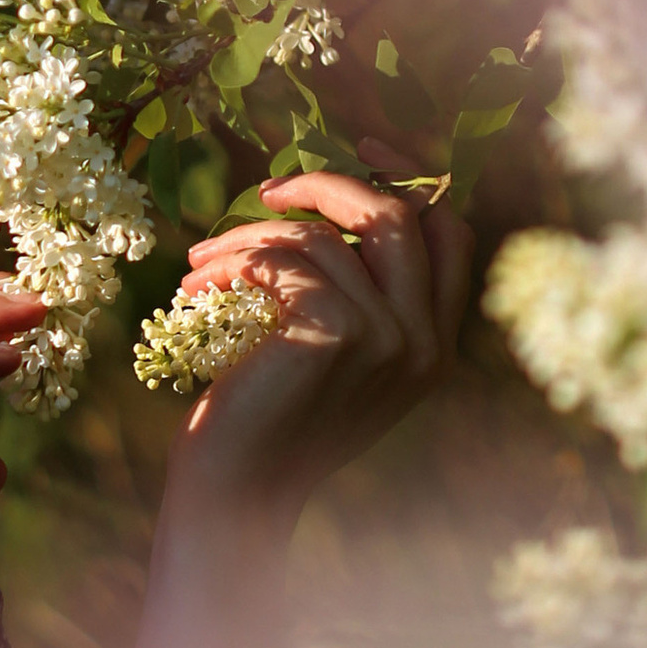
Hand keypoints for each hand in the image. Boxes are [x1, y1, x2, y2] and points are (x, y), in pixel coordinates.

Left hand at [161, 149, 472, 513]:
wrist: (237, 492)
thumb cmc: (269, 421)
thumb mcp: (331, 356)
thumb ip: (356, 293)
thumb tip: (325, 202)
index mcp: (436, 345)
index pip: (450, 234)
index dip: (407, 182)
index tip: (357, 154)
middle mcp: (426, 341)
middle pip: (397, 215)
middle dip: (328, 186)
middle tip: (268, 190)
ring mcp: (389, 337)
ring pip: (321, 237)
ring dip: (249, 237)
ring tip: (202, 260)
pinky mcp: (338, 333)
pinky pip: (283, 262)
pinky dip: (230, 262)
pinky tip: (196, 285)